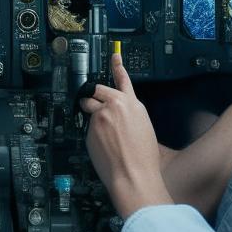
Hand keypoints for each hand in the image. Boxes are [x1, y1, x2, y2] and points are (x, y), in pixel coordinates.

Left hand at [80, 53, 172, 218]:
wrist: (133, 176)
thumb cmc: (144, 159)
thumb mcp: (144, 128)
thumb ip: (130, 114)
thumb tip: (120, 113)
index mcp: (133, 104)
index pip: (123, 79)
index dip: (117, 65)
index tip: (114, 55)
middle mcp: (115, 105)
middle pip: (97, 89)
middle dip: (93, 95)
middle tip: (94, 105)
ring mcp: (101, 115)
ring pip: (88, 108)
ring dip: (91, 115)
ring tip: (103, 134)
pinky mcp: (90, 128)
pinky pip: (87, 126)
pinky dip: (93, 134)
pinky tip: (104, 148)